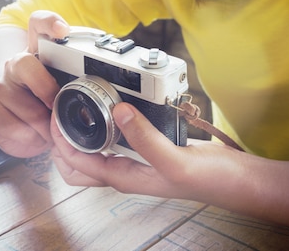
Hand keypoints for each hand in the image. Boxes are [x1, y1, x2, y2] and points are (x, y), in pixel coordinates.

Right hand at [0, 11, 69, 157]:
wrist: (16, 117)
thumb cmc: (48, 98)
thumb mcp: (67, 85)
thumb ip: (81, 81)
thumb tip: (107, 95)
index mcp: (38, 51)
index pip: (39, 23)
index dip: (50, 23)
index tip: (62, 31)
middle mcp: (16, 64)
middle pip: (25, 64)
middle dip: (46, 89)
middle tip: (56, 104)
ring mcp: (2, 87)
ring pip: (26, 106)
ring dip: (45, 124)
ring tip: (52, 127)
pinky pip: (16, 128)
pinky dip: (33, 138)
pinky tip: (37, 135)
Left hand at [50, 102, 244, 198]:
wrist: (235, 180)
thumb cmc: (208, 180)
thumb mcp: (174, 160)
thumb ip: (146, 138)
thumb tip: (118, 111)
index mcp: (121, 177)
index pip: (74, 163)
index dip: (58, 140)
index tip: (53, 114)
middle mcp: (122, 170)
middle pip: (75, 163)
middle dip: (60, 141)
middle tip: (57, 112)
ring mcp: (132, 160)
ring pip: (92, 150)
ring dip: (78, 133)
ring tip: (74, 107)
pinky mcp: (144, 148)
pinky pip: (113, 137)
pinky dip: (103, 125)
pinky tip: (111, 107)